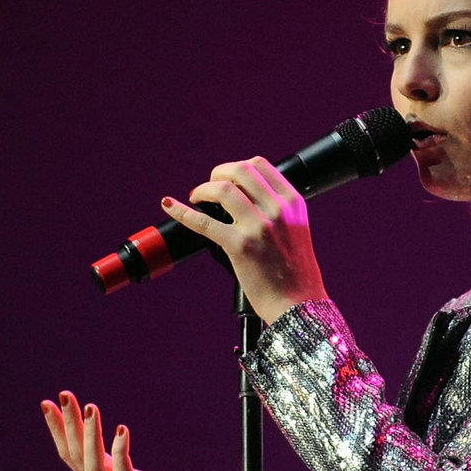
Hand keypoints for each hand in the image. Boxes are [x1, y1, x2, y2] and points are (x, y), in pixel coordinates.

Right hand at [41, 391, 186, 470]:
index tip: (47, 403)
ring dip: (90, 436)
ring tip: (91, 407)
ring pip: (94, 466)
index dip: (57, 430)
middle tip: (65, 395)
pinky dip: (119, 452)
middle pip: (77, 456)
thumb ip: (106, 460)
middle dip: (69, 425)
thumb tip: (93, 433)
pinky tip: (121, 428)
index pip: (69, 455)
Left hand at [165, 155, 326, 323]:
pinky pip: (203, 221)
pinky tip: (171, 206)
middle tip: (208, 187)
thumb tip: (241, 200)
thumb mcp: (295, 230)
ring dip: (202, 189)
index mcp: (292, 202)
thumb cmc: (295, 274)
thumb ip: (275, 211)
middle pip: (240, 170)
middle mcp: (277, 209)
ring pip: (222, 189)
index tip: (225, 179)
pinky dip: (182, 211)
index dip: (235, 168)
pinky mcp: (240, 246)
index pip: (260, 165)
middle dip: (217, 173)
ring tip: (196, 199)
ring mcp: (259, 226)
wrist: (299, 305)